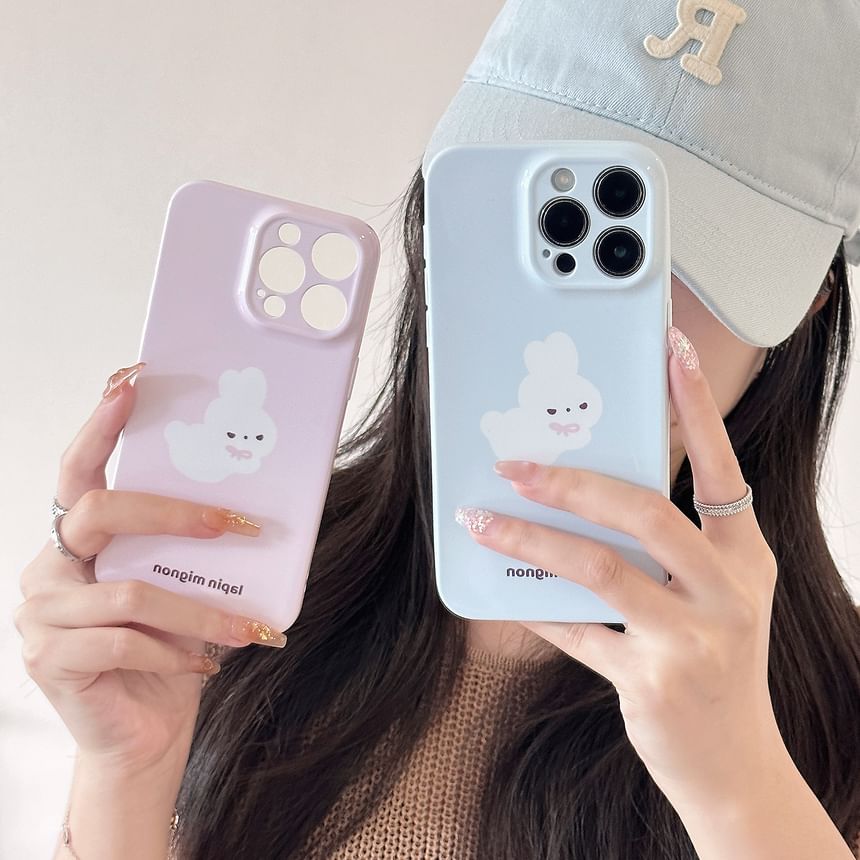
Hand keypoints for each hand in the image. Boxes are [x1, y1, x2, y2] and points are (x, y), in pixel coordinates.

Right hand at [13, 365, 282, 772]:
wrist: (145, 733)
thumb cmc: (167, 652)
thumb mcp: (182, 588)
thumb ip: (190, 550)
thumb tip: (250, 510)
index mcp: (77, 538)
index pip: (79, 466)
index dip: (101, 421)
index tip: (134, 380)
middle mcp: (49, 566)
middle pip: (97, 508)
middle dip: (173, 512)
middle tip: (233, 525)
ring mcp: (41, 613)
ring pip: (131, 590)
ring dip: (200, 611)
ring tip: (247, 627)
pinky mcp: (50, 661)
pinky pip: (124, 643)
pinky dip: (176, 651)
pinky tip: (206, 663)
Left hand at [456, 326, 784, 810]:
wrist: (737, 767)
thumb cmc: (716, 666)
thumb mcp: (710, 598)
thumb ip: (662, 550)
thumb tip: (581, 497)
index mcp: (745, 559)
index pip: (720, 467)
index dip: (697, 407)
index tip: (672, 351)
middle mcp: (727, 592)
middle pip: (644, 513)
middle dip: (573, 481)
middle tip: (515, 462)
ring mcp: (693, 641)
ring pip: (600, 569)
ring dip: (532, 538)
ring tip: (483, 516)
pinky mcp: (652, 683)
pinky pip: (577, 632)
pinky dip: (536, 608)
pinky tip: (502, 593)